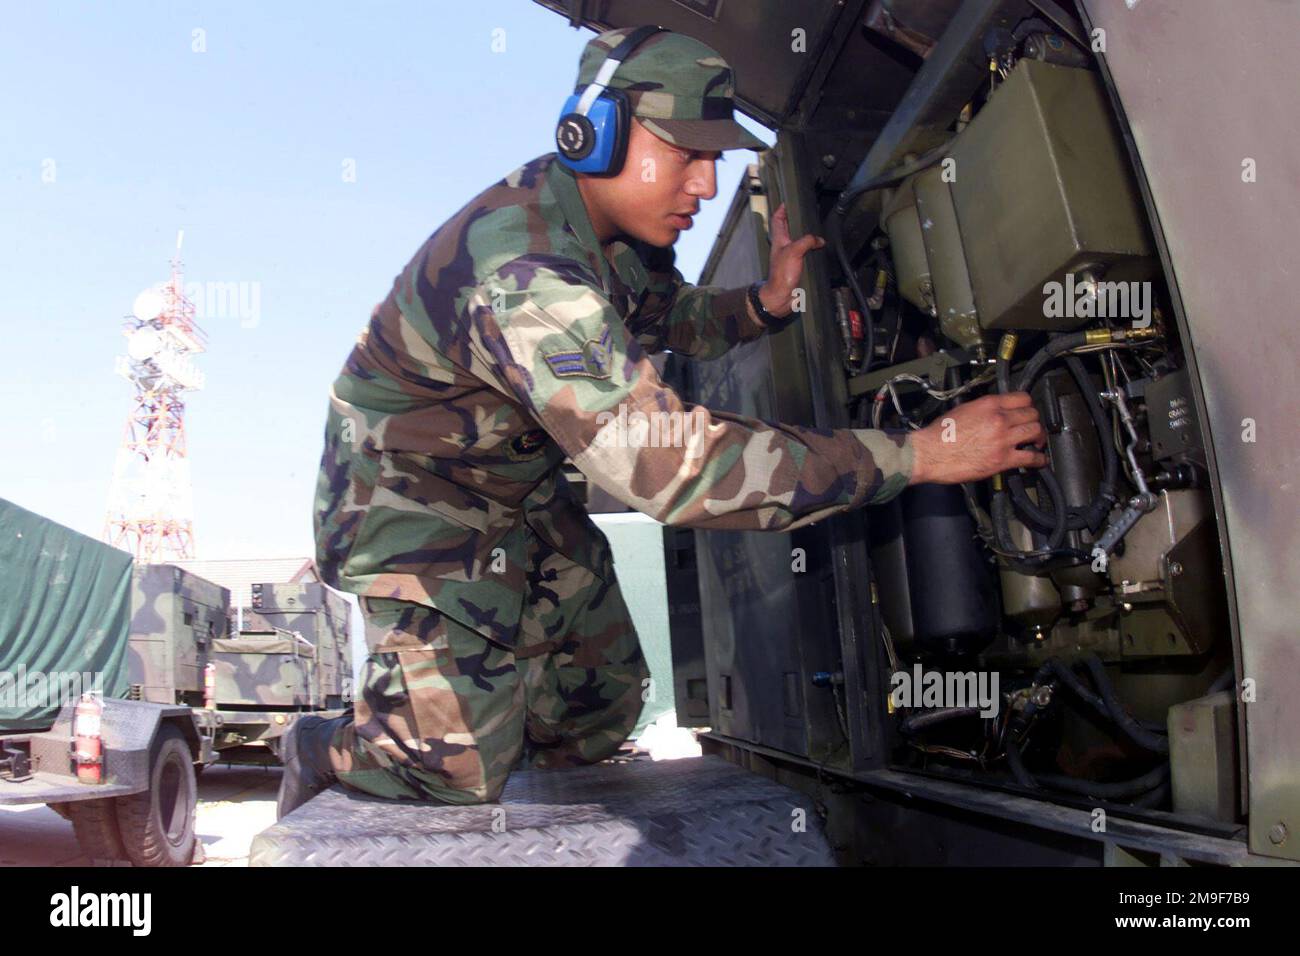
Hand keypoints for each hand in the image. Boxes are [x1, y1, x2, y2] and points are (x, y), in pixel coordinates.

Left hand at [760, 203, 824, 317]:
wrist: (781, 297)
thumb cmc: (781, 275)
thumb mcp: (794, 251)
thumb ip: (808, 241)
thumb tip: (819, 240)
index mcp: (779, 240)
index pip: (778, 220)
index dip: (782, 209)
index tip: (787, 201)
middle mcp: (784, 247)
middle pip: (788, 228)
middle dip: (795, 220)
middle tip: (804, 212)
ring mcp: (790, 257)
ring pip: (798, 241)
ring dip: (805, 235)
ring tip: (814, 227)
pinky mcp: (797, 266)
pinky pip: (806, 254)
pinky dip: (812, 249)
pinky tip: (819, 249)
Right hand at [908, 392, 1048, 484]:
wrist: (929, 453)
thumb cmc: (939, 435)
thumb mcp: (962, 410)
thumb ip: (983, 409)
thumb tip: (993, 413)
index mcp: (989, 404)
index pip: (1022, 398)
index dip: (1028, 406)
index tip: (1027, 412)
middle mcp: (999, 419)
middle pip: (1032, 414)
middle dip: (1033, 421)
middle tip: (1032, 428)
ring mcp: (1003, 439)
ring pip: (1035, 432)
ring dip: (1038, 437)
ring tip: (1036, 442)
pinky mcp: (1002, 459)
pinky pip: (1030, 457)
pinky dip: (1039, 459)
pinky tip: (1039, 460)